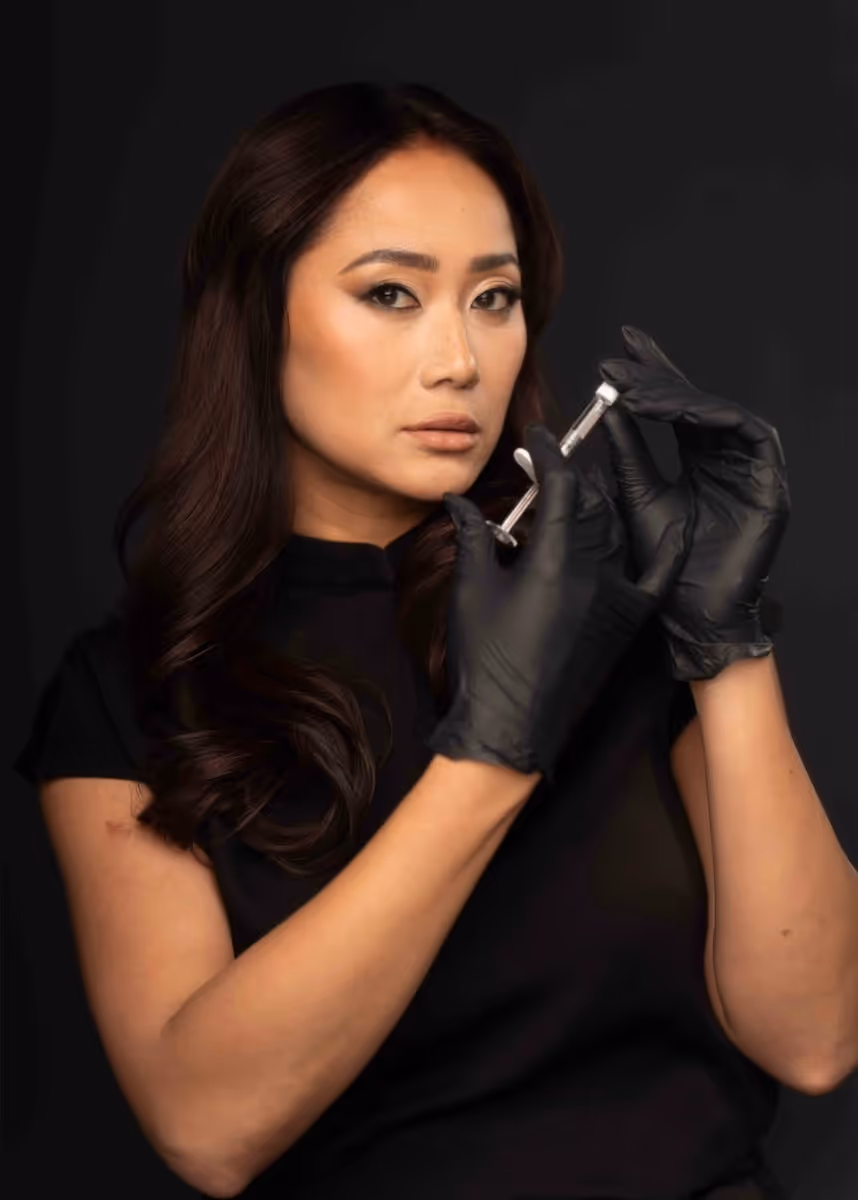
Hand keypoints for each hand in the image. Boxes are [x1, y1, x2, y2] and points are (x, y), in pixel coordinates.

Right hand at [425, 422, 685, 783]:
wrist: (512, 728)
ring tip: (572, 501)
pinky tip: (673, 526)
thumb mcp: (473, 592)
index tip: (538, 441)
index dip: (550, 456)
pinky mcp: (628, 623)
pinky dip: (665, 549)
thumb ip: (473, 538)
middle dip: (567, 481)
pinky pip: (657, 577)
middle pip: (590, 505)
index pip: (561, 487)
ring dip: (597, 508)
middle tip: (542, 471)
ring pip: (617, 533)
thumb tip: (459, 502)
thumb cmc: (485, 662)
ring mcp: (617, 599)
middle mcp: (594, 573)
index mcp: (554, 561)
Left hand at [597, 325, 790, 680]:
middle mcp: (726, 459)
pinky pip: (747, 433)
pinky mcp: (769, 481)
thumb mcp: (637, 496)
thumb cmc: (667, 567)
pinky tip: (678, 412)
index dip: (651, 379)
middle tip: (622, 359)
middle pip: (697, 403)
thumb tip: (608, 410)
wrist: (692, 614)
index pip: (675, 410)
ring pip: (718, 413)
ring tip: (637, 391)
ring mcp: (750, 469)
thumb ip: (628, 453)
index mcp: (698, 462)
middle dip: (660, 377)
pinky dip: (713, 417)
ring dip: (678, 397)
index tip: (616, 356)